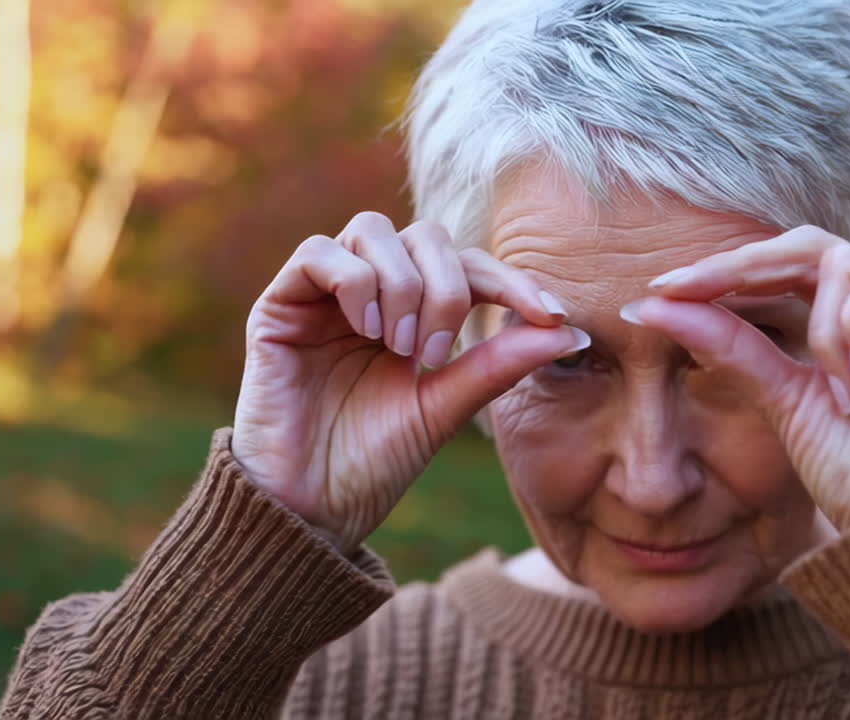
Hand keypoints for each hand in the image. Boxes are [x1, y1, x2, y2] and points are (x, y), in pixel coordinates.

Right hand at [232, 212, 588, 550]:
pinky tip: (366, 332)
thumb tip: (571, 331)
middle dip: (447, 287)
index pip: (469, 267)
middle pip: (426, 235)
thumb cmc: (375, 463)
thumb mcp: (447, 407)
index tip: (550, 315)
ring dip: (402, 286)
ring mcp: (324, 295)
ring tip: (399, 348)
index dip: (512, 281)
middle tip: (434, 354)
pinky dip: (354, 282)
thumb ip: (499, 364)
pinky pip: (319, 252)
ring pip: (374, 230)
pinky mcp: (279, 305)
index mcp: (414, 315)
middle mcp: (371, 294)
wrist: (312, 508)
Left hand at [626, 225, 849, 530]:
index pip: (789, 269)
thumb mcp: (781, 400)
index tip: (663, 288)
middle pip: (814, 248)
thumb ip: (730, 346)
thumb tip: (654, 305)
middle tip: (691, 286)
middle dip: (747, 266)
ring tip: (836, 387)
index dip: (728, 270)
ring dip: (824, 324)